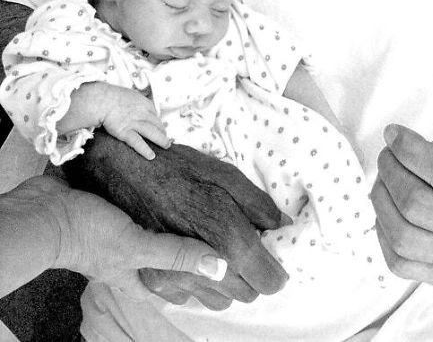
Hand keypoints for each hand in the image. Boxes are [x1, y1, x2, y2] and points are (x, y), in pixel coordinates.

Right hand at [8, 176, 226, 299]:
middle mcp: (119, 257)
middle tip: (200, 236)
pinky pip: (129, 206)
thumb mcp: (136, 246)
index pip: (159, 288)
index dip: (181, 287)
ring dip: (160, 220)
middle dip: (173, 251)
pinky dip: (144, 199)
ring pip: (143, 231)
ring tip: (184, 206)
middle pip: (152, 260)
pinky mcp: (103, 208)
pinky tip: (156, 185)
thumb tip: (219, 268)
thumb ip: (175, 254)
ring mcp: (109, 233)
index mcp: (127, 274)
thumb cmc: (87, 235)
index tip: (206, 278)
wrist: (44, 210)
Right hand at [64, 131, 288, 307]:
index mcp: (226, 240)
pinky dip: (196, 281)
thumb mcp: (223, 174)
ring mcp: (174, 280)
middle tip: (247, 242)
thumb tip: (282, 225)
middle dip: (252, 272)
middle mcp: (202, 270)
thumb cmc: (171, 166)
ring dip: (226, 280)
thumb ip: (258, 205)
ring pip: (218, 300)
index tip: (273, 251)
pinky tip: (192, 251)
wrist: (115, 171)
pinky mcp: (152, 282)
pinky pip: (188, 297)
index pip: (269, 281)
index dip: (275, 267)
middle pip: (246, 294)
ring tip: (219, 245)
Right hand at [101, 85, 170, 159]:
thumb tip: (138, 106)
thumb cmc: (111, 96)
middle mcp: (142, 113)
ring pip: (152, 132)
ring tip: (166, 146)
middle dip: (163, 132)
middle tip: (167, 139)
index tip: (160, 128)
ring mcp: (134, 123)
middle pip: (157, 124)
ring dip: (161, 140)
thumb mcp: (129, 95)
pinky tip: (151, 156)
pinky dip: (145, 149)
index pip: (155, 115)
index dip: (158, 123)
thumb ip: (136, 102)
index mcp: (144, 103)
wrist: (101, 100)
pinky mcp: (124, 132)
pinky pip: (138, 142)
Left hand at [371, 125, 432, 286]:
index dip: (412, 152)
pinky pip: (402, 265)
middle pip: (420, 206)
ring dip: (382, 201)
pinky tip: (387, 212)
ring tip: (383, 180)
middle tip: (387, 155)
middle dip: (391, 172)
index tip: (393, 134)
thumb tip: (401, 147)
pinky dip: (383, 235)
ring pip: (405, 237)